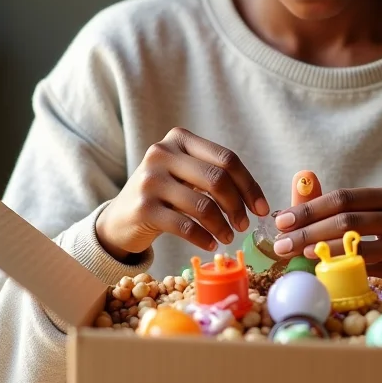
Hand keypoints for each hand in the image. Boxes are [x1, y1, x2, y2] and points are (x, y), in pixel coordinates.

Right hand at [96, 127, 269, 260]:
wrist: (119, 219)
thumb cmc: (164, 195)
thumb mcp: (184, 174)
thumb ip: (213, 174)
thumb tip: (255, 199)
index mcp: (179, 139)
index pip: (226, 158)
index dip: (249, 184)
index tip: (261, 207)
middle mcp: (161, 153)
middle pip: (217, 178)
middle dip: (237, 205)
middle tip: (244, 225)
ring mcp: (150, 180)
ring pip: (202, 204)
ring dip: (222, 225)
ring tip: (229, 236)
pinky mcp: (143, 208)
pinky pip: (185, 226)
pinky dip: (204, 238)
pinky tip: (211, 244)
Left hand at [272, 187, 381, 295]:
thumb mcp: (378, 211)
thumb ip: (341, 203)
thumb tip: (299, 186)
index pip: (343, 197)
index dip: (310, 209)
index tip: (282, 220)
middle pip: (347, 221)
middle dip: (308, 232)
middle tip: (281, 243)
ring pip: (356, 248)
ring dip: (321, 252)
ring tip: (296, 254)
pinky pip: (368, 269)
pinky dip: (343, 269)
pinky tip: (323, 269)